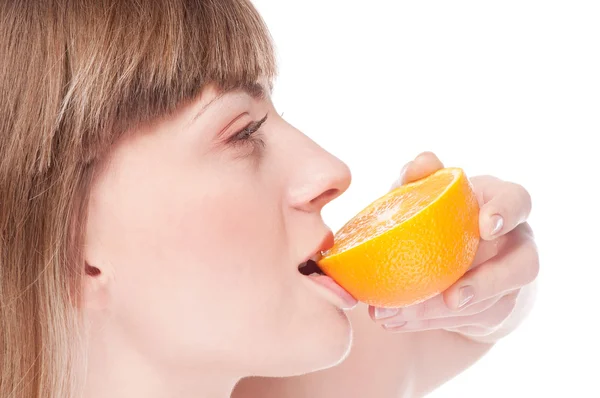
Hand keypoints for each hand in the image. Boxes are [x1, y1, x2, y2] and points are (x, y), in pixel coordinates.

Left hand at [369, 152, 538, 341]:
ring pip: (489, 302)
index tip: (486, 226)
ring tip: (397, 314)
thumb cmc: (441, 212)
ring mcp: (509, 280)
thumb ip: (422, 177)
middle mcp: (515, 243)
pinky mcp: (494, 310)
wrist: (455, 254)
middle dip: (486, 284)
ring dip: (442, 311)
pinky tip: (395, 321)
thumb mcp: (429, 193)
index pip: (518, 201)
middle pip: (520, 267)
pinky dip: (427, 322)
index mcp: (503, 205)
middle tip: (451, 298)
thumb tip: (418, 165)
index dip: (506, 212)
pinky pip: (467, 321)